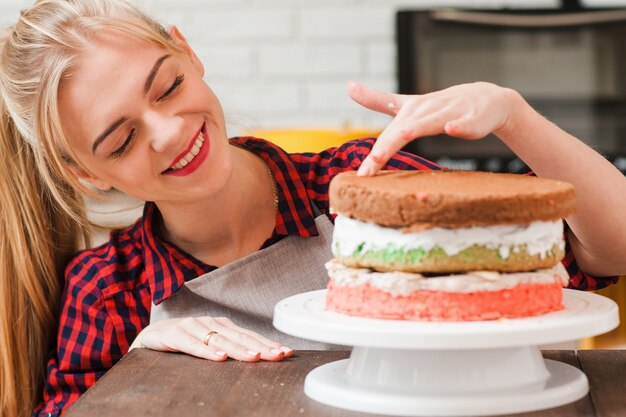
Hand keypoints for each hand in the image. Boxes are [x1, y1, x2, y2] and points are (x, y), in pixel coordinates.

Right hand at [129, 316, 293, 361]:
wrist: (150, 336)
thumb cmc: (185, 342)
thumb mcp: (210, 345)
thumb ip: (229, 349)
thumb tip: (259, 358)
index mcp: (222, 326)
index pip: (249, 335)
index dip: (267, 343)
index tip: (285, 352)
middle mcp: (210, 323)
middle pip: (239, 336)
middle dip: (260, 346)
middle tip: (278, 355)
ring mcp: (192, 326)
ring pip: (219, 340)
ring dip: (238, 349)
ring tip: (254, 357)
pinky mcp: (174, 334)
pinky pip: (192, 344)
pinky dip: (206, 351)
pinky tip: (219, 358)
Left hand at [349, 81, 517, 175]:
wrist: (485, 99)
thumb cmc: (441, 106)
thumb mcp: (407, 104)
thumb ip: (378, 99)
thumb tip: (348, 86)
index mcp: (410, 111)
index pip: (388, 132)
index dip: (375, 152)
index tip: (362, 173)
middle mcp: (425, 110)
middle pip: (402, 130)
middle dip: (385, 148)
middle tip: (370, 167)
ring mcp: (449, 112)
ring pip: (429, 123)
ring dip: (414, 130)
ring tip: (402, 138)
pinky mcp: (472, 118)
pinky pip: (465, 122)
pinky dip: (458, 125)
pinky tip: (452, 128)